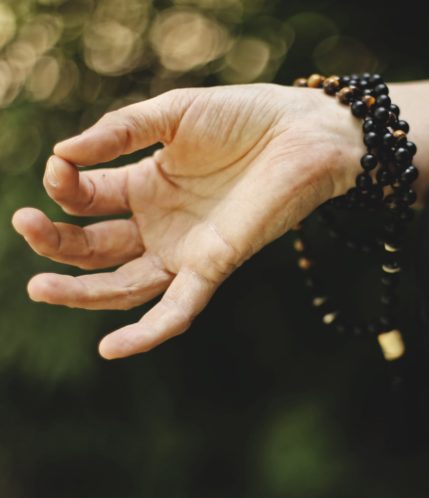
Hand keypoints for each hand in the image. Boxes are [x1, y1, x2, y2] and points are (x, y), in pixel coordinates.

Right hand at [12, 84, 363, 358]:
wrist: (301, 133)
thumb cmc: (243, 117)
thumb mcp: (172, 115)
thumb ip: (120, 132)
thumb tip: (63, 154)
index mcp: (145, 186)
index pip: (88, 199)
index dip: (65, 188)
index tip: (59, 169)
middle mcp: (160, 224)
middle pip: (97, 248)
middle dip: (58, 243)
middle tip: (25, 226)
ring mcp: (185, 250)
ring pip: (125, 285)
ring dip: (82, 292)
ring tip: (39, 288)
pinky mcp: (214, 266)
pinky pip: (178, 308)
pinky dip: (148, 332)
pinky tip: (110, 349)